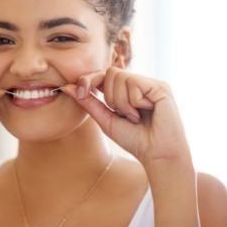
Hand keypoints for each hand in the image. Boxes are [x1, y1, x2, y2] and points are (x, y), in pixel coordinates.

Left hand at [61, 67, 191, 166]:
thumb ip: (88, 102)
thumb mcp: (105, 119)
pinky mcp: (160, 86)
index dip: (89, 79)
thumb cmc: (135, 140)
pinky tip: (147, 111)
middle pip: (110, 72)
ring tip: (136, 116)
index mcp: (126, 90)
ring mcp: (150, 83)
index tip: (80, 92)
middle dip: (110, 97)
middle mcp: (138, 83)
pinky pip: (134, 83)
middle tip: (124, 115)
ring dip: (122, 102)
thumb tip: (67, 87)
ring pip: (120, 77)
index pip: (103, 74)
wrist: (157, 154)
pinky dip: (134, 101)